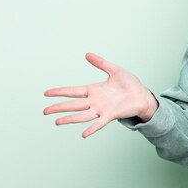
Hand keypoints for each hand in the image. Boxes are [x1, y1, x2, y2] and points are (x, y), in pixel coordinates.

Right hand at [43, 52, 158, 137]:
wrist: (142, 95)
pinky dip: (92, 128)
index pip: (73, 91)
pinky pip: (99, 123)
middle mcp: (95, 101)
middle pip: (73, 104)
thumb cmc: (130, 83)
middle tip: (44, 111)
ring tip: (57, 122)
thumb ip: (101, 63)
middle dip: (59, 107)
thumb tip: (87, 54)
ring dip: (70, 118)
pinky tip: (84, 134)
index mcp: (94, 90)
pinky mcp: (111, 115)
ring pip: (82, 115)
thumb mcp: (115, 70)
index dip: (60, 92)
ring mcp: (102, 109)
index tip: (46, 93)